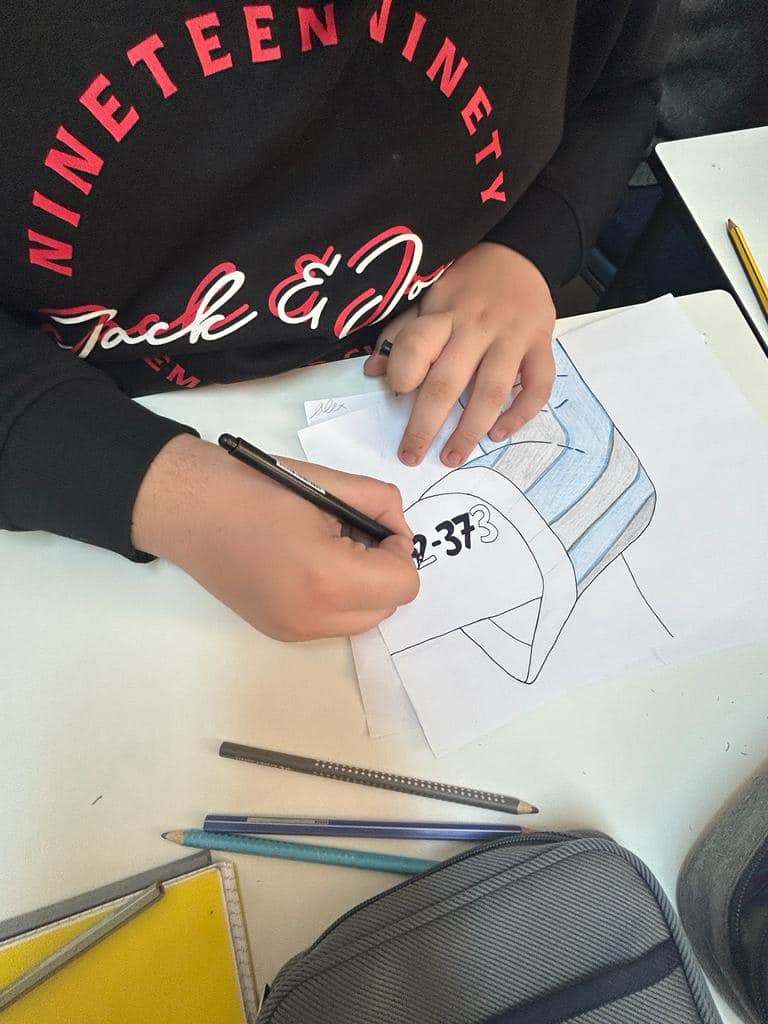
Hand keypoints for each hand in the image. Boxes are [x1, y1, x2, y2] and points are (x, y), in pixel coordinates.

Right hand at [132, 434, 418, 640]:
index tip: (375, 524)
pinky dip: (338, 596)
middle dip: (384, 570)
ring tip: (330, 547)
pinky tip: (310, 564)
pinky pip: (333, 621)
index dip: (398, 549)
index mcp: (325, 578)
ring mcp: (293, 631)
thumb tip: (400, 528)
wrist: (187, 508)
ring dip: (364, 586)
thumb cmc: (252, 488)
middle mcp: (312, 618)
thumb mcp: (328, 484)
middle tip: (355, 532)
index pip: (402, 584)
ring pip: (364, 619)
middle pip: (387, 607)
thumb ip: (379, 504)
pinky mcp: (279, 632)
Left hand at [363, 242, 555, 466]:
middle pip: (448, 381)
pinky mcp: (541, 345)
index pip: (417, 344)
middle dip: (426, 424)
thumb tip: (373, 371)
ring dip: (470, 430)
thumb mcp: (429, 296)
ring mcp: (512, 337)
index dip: (403, 372)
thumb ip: (403, 334)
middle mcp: (477, 326)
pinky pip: (537, 386)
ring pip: (491, 391)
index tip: (395, 395)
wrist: (520, 253)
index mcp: (443, 314)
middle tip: (411, 455)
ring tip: (453, 457)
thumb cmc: (466, 284)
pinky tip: (499, 434)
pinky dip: (520, 414)